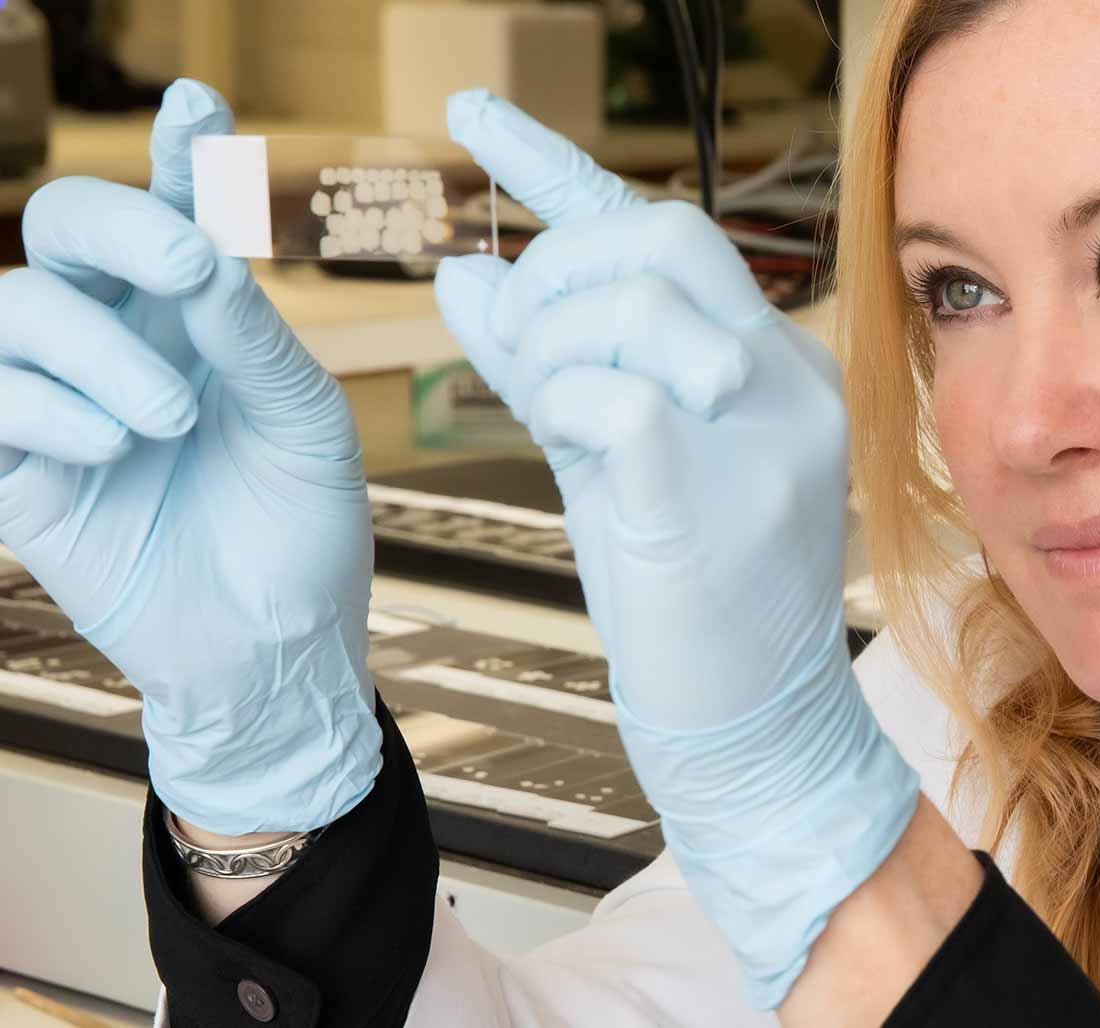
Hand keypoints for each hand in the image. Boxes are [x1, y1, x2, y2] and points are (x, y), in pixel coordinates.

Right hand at [0, 79, 378, 834]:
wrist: (273, 647)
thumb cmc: (303, 530)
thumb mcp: (307, 424)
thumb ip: (253, 337)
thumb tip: (203, 256)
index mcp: (201, 317)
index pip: (176, 209)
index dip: (176, 150)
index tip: (198, 100)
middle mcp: (122, 338)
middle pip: (66, 226)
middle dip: (120, 226)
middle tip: (192, 270)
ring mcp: (58, 397)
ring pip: (17, 305)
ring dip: (98, 347)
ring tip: (169, 418)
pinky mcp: (14, 465)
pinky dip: (50, 406)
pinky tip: (115, 445)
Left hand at [434, 90, 918, 1008]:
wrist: (757, 729)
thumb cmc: (695, 606)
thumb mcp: (619, 463)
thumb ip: (553, 365)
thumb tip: (466, 273)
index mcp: (780, 365)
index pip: (671, 232)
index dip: (559, 166)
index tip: (472, 116)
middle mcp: (789, 382)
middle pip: (660, 236)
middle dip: (555, 264)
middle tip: (517, 334)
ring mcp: (763, 437)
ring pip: (633, 300)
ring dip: (552, 341)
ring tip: (548, 410)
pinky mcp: (715, 496)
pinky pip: (613, 394)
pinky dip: (559, 401)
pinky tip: (563, 439)